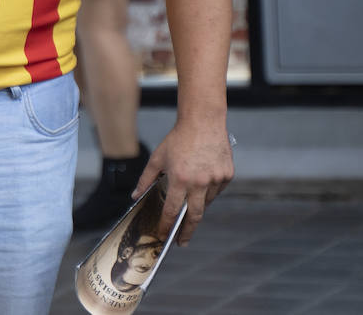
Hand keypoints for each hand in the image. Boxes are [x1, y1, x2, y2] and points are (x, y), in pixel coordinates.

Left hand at [135, 121, 234, 245]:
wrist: (203, 122)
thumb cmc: (178, 139)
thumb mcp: (157, 158)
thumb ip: (145, 179)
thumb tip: (135, 196)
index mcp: (180, 179)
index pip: (172, 210)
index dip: (166, 225)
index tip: (163, 235)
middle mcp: (199, 182)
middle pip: (194, 215)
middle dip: (187, 231)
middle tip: (182, 241)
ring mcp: (216, 179)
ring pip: (206, 202)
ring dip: (197, 206)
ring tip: (189, 203)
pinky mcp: (227, 175)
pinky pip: (216, 191)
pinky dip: (208, 192)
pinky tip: (202, 183)